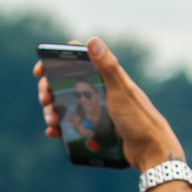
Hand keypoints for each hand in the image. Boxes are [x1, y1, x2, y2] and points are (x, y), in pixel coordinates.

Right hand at [35, 38, 183, 171]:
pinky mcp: (95, 128)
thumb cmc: (140, 119)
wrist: (151, 151)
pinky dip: (60, 127)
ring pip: (67, 105)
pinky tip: (54, 132)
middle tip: (44, 100)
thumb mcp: (121, 92)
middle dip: (50, 90)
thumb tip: (92, 40)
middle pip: (66, 84)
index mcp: (106, 78)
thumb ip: (108, 67)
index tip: (41, 71)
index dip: (56, 61)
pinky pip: (72, 125)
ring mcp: (96, 110)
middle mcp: (100, 91)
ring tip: (51, 121)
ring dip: (53, 110)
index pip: (78, 61)